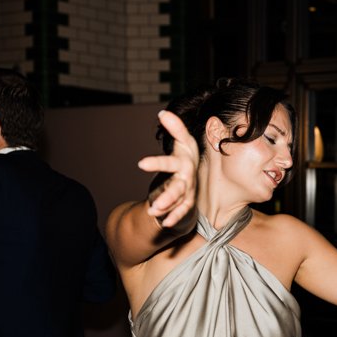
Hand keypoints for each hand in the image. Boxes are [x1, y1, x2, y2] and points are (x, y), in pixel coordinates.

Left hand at [138, 110, 198, 229]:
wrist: (195, 173)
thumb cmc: (186, 154)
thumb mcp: (183, 140)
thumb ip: (175, 127)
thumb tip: (163, 113)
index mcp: (185, 162)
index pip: (172, 163)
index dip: (158, 163)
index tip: (141, 164)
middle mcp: (188, 178)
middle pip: (180, 187)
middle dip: (169, 196)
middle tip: (154, 202)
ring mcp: (189, 191)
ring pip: (181, 201)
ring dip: (169, 207)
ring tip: (153, 211)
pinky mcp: (187, 202)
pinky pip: (183, 211)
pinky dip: (175, 217)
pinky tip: (164, 223)